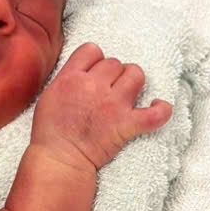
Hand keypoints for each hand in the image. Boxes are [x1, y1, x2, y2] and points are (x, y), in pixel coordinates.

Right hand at [30, 42, 171, 170]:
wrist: (59, 160)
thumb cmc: (50, 132)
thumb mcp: (48, 95)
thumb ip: (66, 78)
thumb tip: (81, 71)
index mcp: (71, 78)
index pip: (92, 50)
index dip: (95, 60)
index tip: (94, 73)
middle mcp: (93, 86)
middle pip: (115, 63)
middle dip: (113, 74)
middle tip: (108, 89)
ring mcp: (113, 105)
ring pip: (136, 75)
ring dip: (133, 82)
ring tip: (128, 93)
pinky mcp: (127, 125)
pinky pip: (155, 113)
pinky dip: (161, 110)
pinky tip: (158, 107)